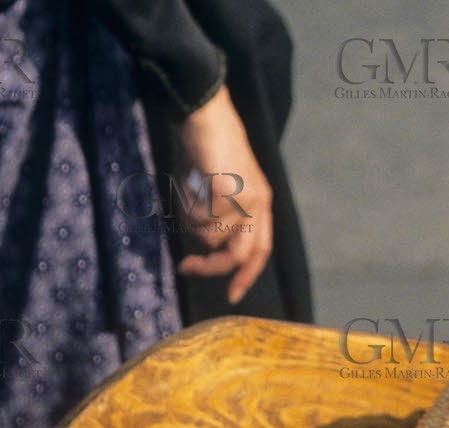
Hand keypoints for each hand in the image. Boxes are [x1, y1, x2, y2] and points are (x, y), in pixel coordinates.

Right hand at [173, 87, 273, 303]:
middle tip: (187, 267)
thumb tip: (207, 246)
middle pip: (239, 254)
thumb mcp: (216, 188)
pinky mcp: (228, 191)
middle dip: (212, 267)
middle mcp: (259, 202)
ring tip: (187, 193)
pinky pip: (201, 219)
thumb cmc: (206, 148)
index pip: (260, 249)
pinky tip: (187, 185)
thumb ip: (218, 217)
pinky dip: (187, 208)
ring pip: (212, 236)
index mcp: (261, 202)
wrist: (204, 113)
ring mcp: (245, 197)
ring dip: (191, 221)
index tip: (232, 294)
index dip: (246, 274)